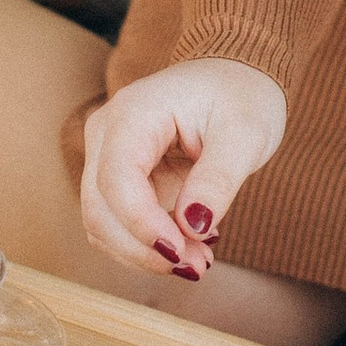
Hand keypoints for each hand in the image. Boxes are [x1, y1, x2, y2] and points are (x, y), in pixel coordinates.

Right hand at [79, 58, 286, 284]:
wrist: (235, 78)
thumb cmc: (241, 96)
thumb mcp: (246, 134)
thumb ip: (218, 179)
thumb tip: (194, 227)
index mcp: (133, 113)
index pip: (117, 179)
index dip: (142, 224)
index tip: (182, 253)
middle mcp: (107, 133)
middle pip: (100, 209)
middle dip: (143, 249)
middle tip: (198, 267)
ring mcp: (106, 157)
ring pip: (102, 224)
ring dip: (144, 254)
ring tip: (200, 260)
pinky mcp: (118, 179)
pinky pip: (118, 225)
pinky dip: (146, 246)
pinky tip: (190, 244)